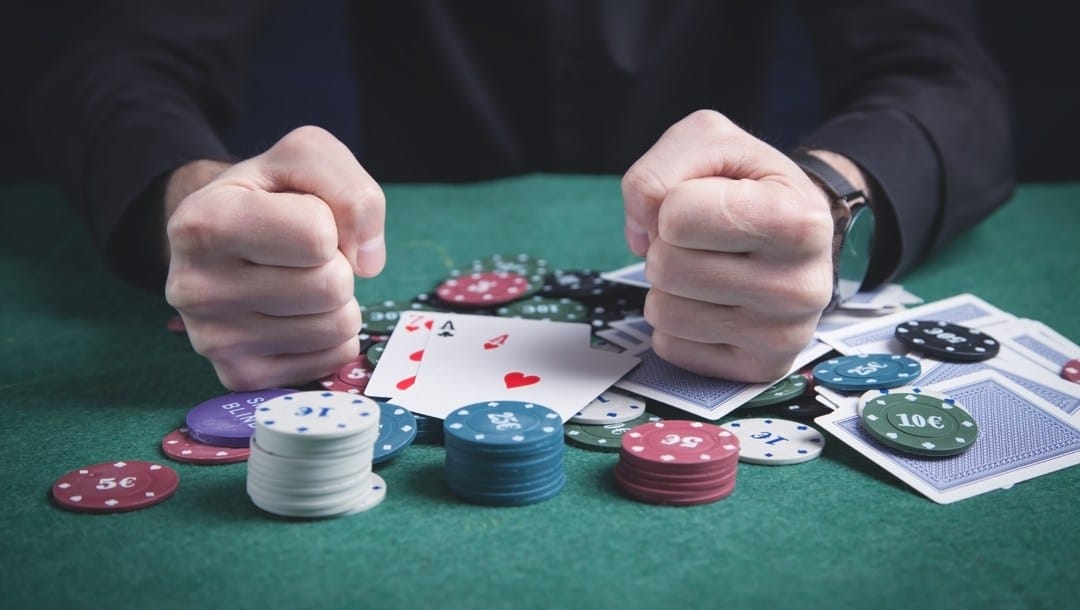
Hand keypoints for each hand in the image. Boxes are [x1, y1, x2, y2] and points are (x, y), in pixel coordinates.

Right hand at [165, 126, 384, 389]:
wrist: (216, 237)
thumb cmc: (267, 194)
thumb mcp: (303, 157)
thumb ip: (351, 188)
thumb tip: (369, 262)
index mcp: (202, 223)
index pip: (317, 235)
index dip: (329, 221)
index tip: (303, 216)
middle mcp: (195, 289)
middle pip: (332, 286)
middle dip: (338, 264)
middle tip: (306, 256)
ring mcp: (214, 342)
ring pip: (337, 327)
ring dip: (338, 301)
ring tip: (301, 281)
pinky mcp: (241, 377)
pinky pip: (333, 359)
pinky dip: (332, 335)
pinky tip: (298, 314)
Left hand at [621, 110, 834, 381]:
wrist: (799, 232)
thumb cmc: (750, 184)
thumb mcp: (711, 143)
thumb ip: (658, 170)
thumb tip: (642, 233)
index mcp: (798, 220)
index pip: (678, 215)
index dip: (674, 202)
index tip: (705, 202)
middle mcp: (803, 287)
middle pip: (666, 266)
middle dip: (667, 246)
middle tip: (703, 240)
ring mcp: (783, 336)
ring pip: (662, 312)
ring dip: (669, 286)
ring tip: (709, 268)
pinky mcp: (759, 369)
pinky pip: (670, 347)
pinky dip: (677, 323)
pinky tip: (714, 303)